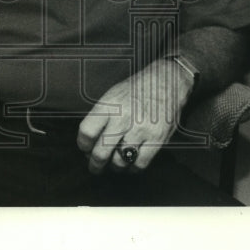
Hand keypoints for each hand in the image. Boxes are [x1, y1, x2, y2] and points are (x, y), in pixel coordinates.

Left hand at [77, 59, 192, 173]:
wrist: (167, 80)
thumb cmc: (137, 88)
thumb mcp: (113, 94)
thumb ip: (101, 116)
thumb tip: (91, 141)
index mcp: (110, 105)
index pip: (87, 132)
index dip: (83, 145)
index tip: (85, 148)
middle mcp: (123, 118)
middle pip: (100, 152)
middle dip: (95, 164)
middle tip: (95, 166)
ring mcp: (141, 130)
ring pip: (119, 162)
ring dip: (114, 167)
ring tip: (114, 164)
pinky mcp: (157, 139)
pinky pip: (140, 164)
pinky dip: (132, 169)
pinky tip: (130, 163)